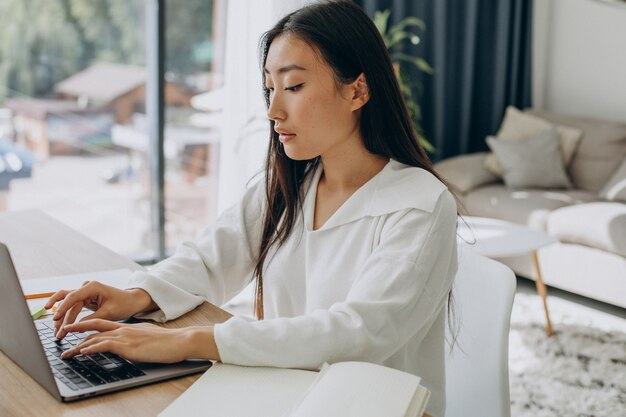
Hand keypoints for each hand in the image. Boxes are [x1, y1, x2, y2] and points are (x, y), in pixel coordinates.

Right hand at [45, 281, 155, 338]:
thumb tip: (75, 328)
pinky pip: (72, 307)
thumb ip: (91, 319)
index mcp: (93, 287)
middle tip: (57, 333)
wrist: (132, 301)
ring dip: (62, 319)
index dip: (62, 308)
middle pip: (68, 302)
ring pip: (67, 305)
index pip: (72, 296)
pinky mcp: (85, 299)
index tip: (55, 319)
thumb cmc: (124, 304)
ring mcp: (85, 292)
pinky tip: (61, 327)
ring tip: (57, 333)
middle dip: (61, 318)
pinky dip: (67, 317)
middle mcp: (86, 287)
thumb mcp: (109, 313)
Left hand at [60, 319, 192, 362]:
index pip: (104, 325)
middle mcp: (124, 329)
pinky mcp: (128, 345)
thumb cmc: (169, 342)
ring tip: (66, 352)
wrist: (180, 341)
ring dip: (78, 346)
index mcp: (129, 327)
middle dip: (77, 329)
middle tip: (63, 332)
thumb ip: (137, 340)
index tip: (77, 330)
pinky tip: (82, 351)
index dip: (88, 326)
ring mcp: (125, 336)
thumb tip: (132, 346)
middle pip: (95, 326)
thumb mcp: (149, 338)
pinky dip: (91, 348)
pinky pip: (104, 345)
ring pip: (95, 337)